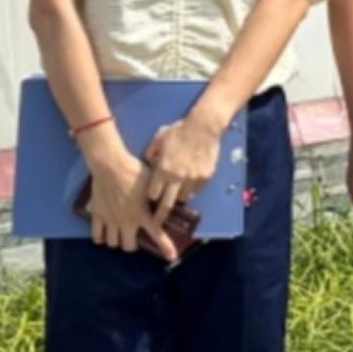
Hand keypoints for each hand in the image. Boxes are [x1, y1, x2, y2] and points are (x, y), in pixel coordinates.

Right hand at [77, 131, 166, 257]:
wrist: (110, 164)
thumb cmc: (133, 169)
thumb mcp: (151, 181)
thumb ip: (157, 193)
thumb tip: (166, 195)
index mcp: (142, 213)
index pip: (157, 234)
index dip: (165, 247)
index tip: (172, 257)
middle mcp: (126, 221)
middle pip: (128, 247)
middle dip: (132, 244)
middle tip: (132, 235)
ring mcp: (110, 220)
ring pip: (112, 243)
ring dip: (116, 240)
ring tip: (118, 233)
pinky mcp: (97, 215)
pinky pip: (96, 236)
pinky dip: (100, 238)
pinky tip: (103, 233)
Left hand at [145, 104, 228, 225]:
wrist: (204, 126)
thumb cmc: (179, 130)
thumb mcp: (159, 138)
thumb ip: (151, 153)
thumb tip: (148, 163)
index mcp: (163, 169)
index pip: (153, 194)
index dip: (151, 198)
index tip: (150, 200)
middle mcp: (176, 178)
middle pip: (166, 204)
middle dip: (160, 217)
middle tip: (157, 225)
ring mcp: (192, 179)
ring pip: (182, 198)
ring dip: (178, 197)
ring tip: (176, 192)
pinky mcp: (204, 178)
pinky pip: (195, 190)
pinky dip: (191, 188)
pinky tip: (190, 179)